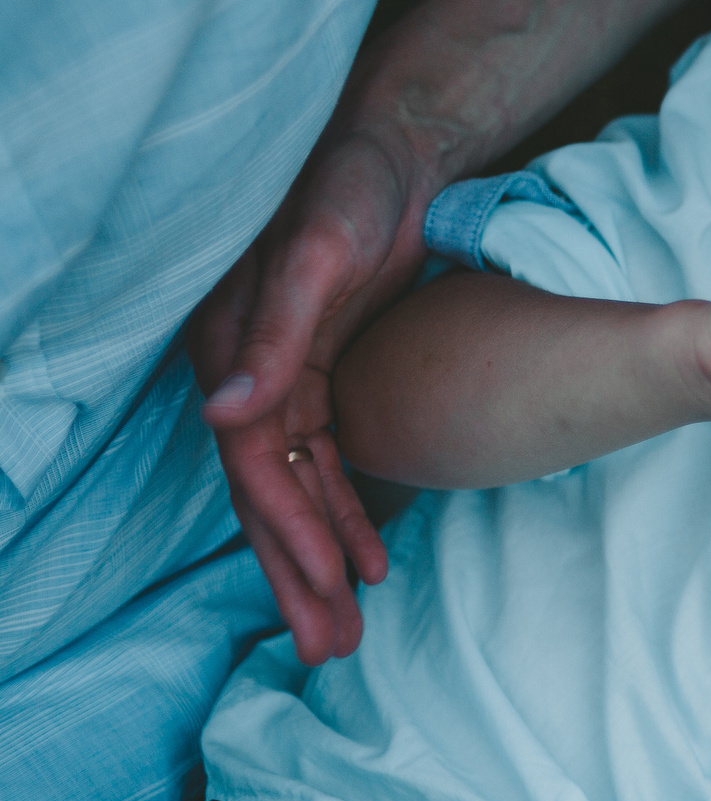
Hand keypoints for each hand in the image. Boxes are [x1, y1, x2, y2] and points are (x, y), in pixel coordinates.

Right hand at [188, 127, 429, 663]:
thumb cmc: (349, 185)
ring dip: (321, 561)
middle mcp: (248, 372)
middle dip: (297, 575)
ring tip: (348, 630)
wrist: (394, 150)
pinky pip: (324, 462)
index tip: (329, 592)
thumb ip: (276, 334)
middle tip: (330, 650)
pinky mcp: (322, 374)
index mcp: (233, 350)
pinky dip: (344, 513)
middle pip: (267, 495)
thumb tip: (226, 415)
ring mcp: (284, 376)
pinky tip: (372, 562)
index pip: (253, 466)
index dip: (289, 533)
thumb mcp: (319, 254)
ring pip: (296, 490)